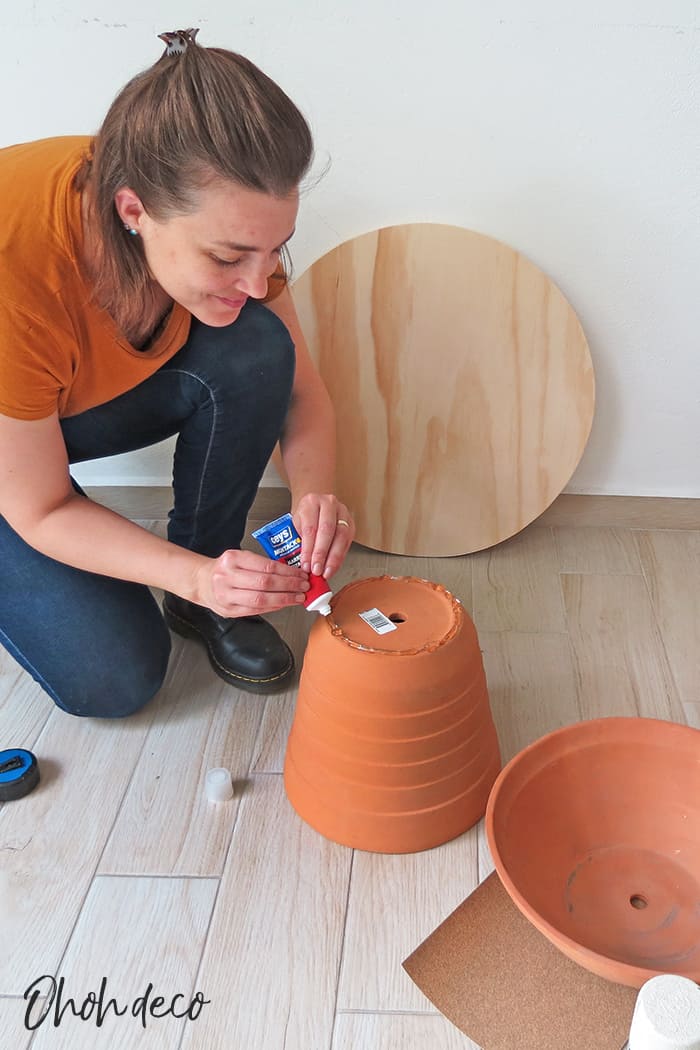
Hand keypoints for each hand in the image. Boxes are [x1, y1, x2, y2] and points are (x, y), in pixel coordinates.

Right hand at [189, 548, 308, 617]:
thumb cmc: (224, 569)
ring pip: (261, 599)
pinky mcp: (229, 610)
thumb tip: (291, 573)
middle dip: (289, 586)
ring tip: (297, 597)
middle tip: (304, 586)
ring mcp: (226, 596)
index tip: (301, 575)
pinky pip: (256, 610)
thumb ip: (261, 564)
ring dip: (284, 599)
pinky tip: (283, 604)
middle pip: (265, 583)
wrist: (201, 581)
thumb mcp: (240, 558)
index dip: (288, 572)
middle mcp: (227, 577)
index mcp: (232, 559)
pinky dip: (273, 607)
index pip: (266, 566)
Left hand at [292, 493, 354, 578]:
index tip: (306, 564)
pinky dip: (340, 558)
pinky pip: (347, 542)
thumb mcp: (296, 523)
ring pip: (341, 536)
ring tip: (326, 572)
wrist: (316, 505)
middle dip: (322, 554)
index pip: (310, 528)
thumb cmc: (305, 516)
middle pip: (327, 530)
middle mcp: (329, 504)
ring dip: (334, 558)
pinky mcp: (351, 523)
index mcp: (311, 502)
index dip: (308, 548)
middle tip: (317, 569)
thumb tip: (301, 564)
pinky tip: (333, 567)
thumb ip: (297, 540)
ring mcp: (343, 513)